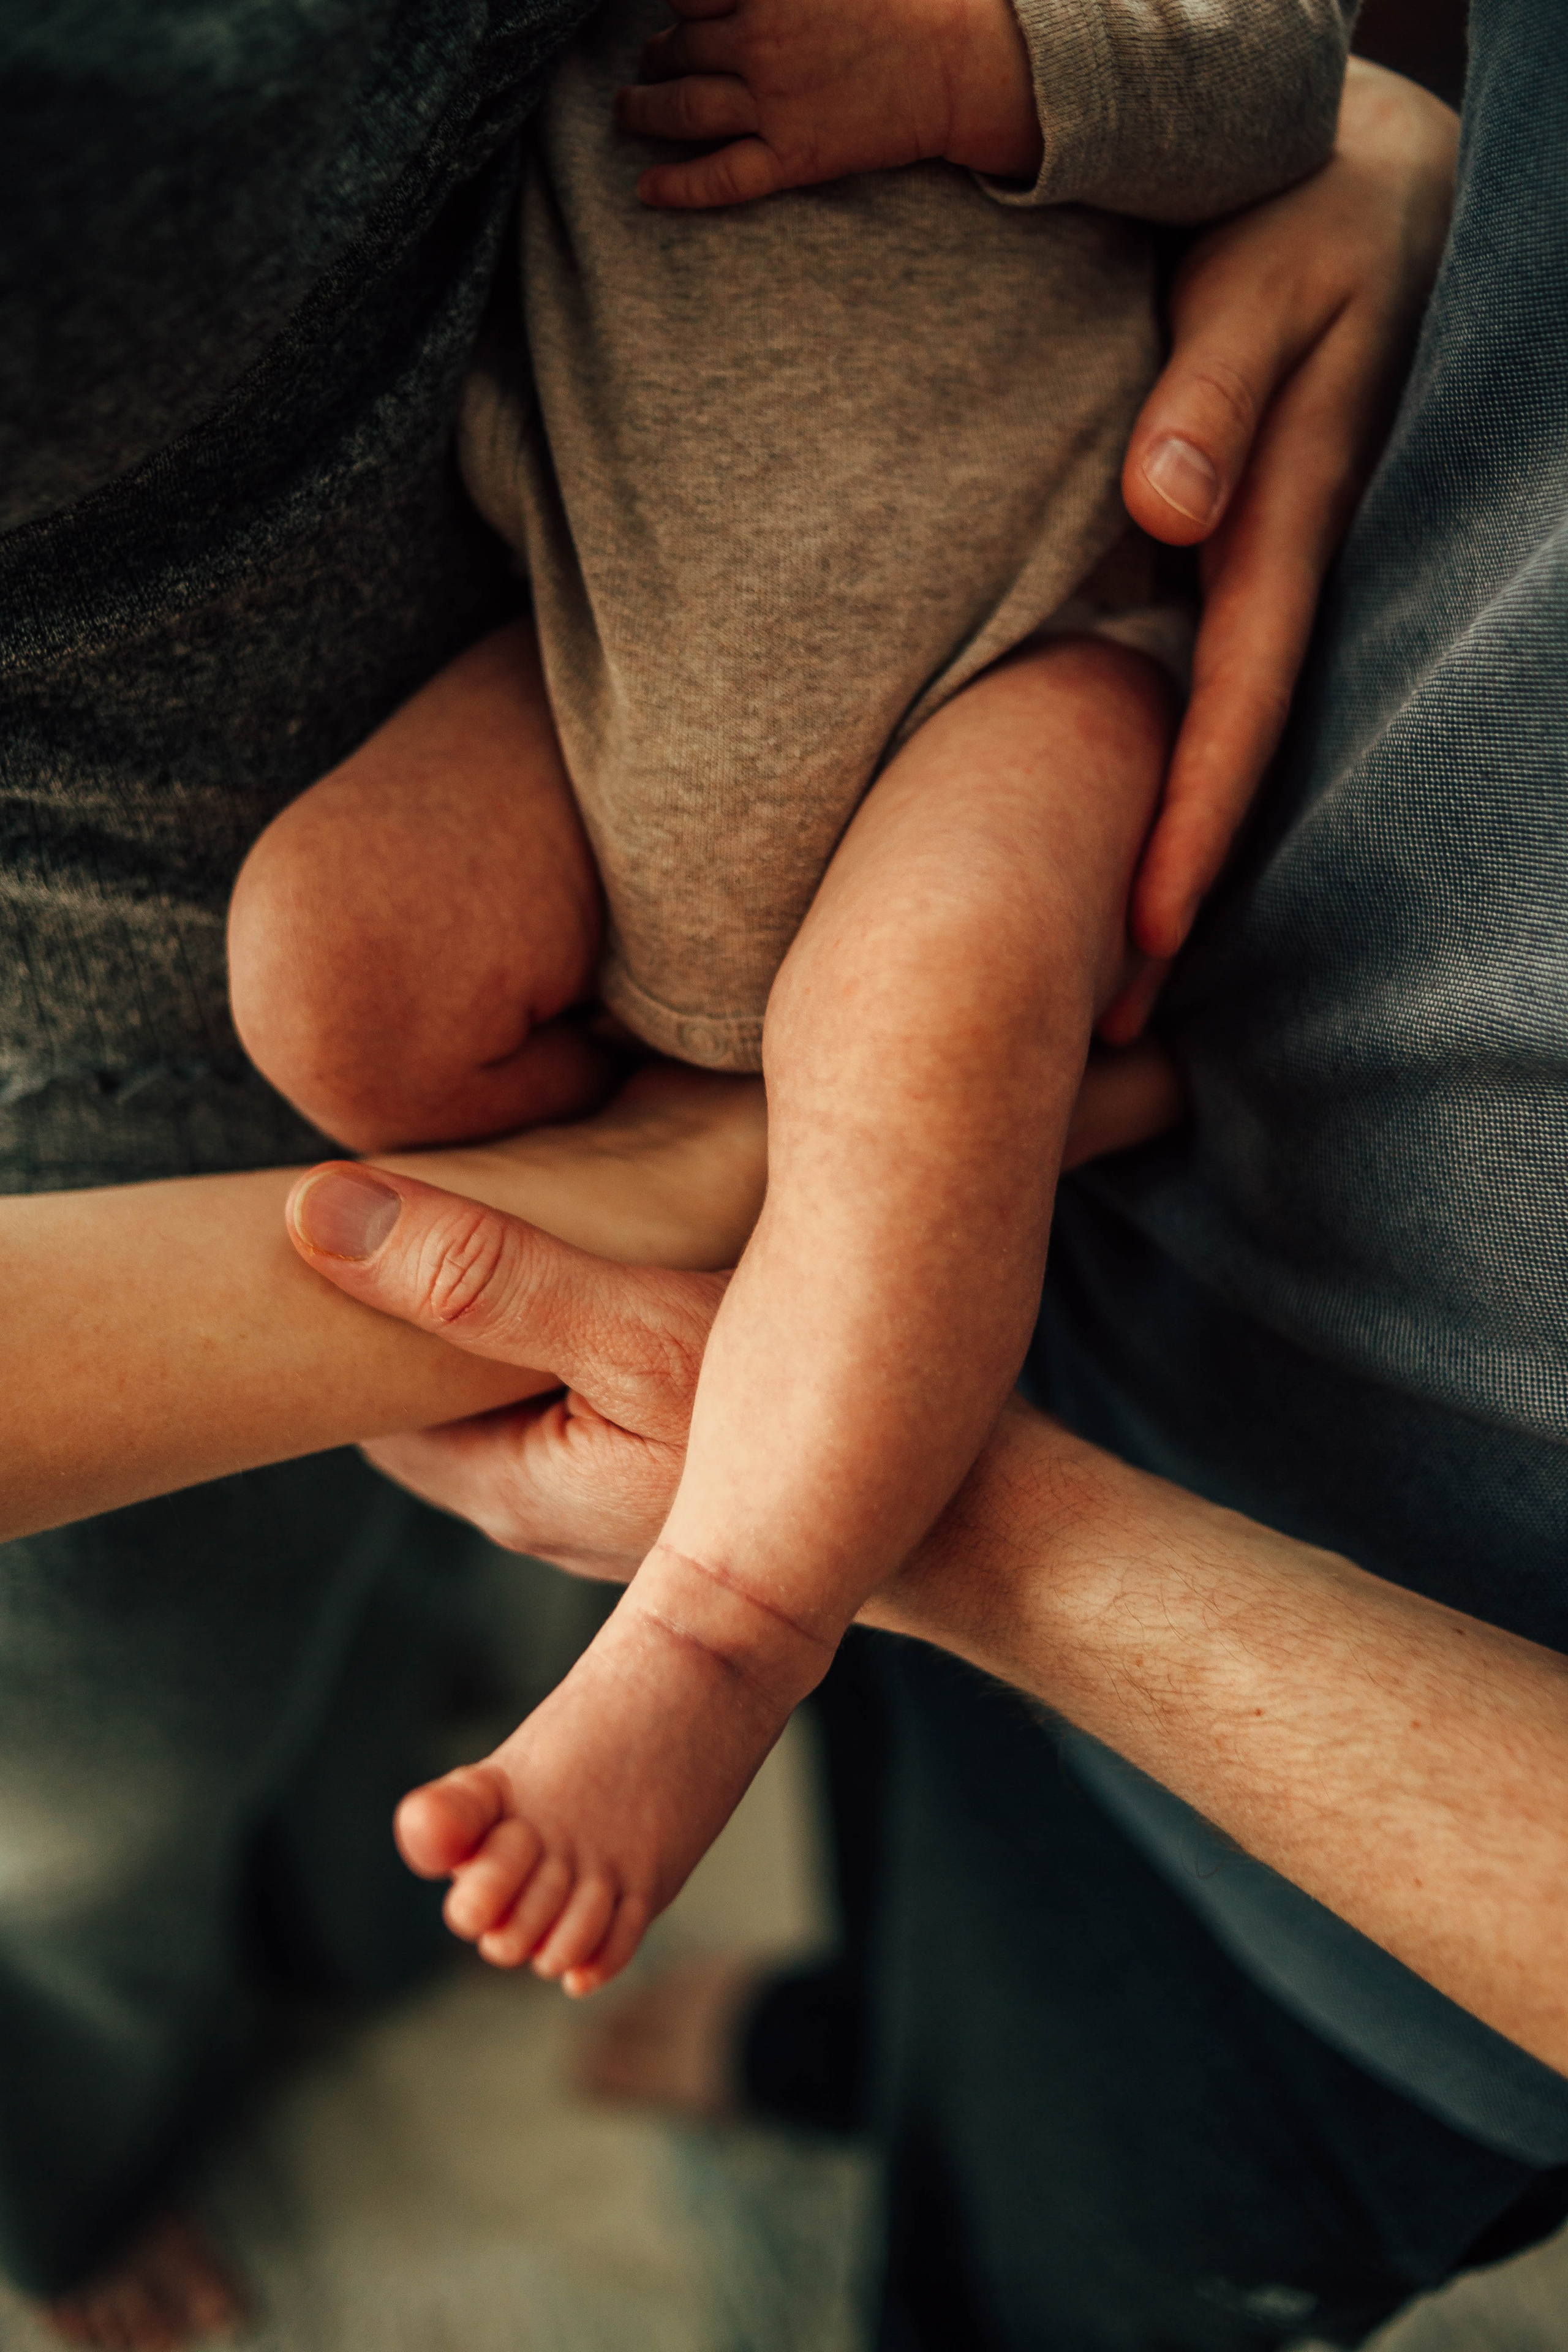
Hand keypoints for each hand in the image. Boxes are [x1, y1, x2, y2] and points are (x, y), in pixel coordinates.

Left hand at [286, 1040, 1180, 1557]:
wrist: (966, 1519)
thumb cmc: (807, 1421)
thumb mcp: (632, 1329)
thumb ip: (477, 1274)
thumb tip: (311, 1212)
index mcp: (500, 1484)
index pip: (358, 1389)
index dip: (346, 1290)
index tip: (355, 1186)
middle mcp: (534, 1510)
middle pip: (428, 1386)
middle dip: (420, 1295)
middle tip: (433, 1172)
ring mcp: (600, 1500)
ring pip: (506, 1385)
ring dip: (504, 1307)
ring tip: (527, 1196)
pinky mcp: (662, 1477)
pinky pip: (574, 1392)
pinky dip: (571, 1328)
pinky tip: (615, 1255)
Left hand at [614, 0, 1040, 208]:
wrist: (966, 60)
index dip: (680, 0)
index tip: (681, 8)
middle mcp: (759, 40)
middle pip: (679, 46)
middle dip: (659, 52)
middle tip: (651, 60)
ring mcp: (773, 103)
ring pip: (684, 108)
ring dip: (645, 109)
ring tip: (627, 110)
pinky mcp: (795, 157)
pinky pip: (720, 177)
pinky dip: (677, 186)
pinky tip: (646, 190)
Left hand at [1101, 59, 1458, 1039]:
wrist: (1359, 190)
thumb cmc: (1298, 224)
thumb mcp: (1261, 288)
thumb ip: (1212, 393)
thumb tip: (1164, 510)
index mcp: (1278, 533)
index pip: (1233, 715)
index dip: (1189, 832)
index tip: (1145, 941)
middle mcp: (1268, 579)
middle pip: (1221, 771)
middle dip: (1170, 903)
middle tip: (1111, 1035)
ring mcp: (1253, 579)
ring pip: (1210, 750)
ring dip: (1160, 865)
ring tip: (1100, 987)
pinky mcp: (1227, 558)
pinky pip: (1192, 692)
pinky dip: (1156, 781)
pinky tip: (1105, 846)